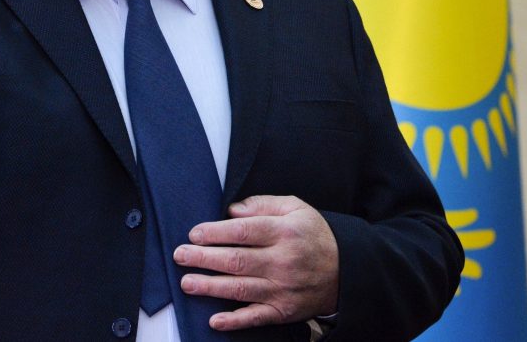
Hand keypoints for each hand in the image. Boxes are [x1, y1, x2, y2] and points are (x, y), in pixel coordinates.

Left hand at [173, 195, 338, 331]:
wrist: (346, 270)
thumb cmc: (314, 235)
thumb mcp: (295, 208)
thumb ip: (262, 204)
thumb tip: (232, 210)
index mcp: (284, 232)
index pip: (243, 231)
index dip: (215, 232)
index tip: (194, 234)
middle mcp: (283, 261)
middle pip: (236, 260)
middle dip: (204, 258)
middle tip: (180, 255)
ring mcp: (283, 288)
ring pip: (241, 288)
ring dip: (211, 287)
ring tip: (187, 282)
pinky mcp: (284, 310)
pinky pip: (256, 317)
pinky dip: (235, 321)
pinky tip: (215, 320)